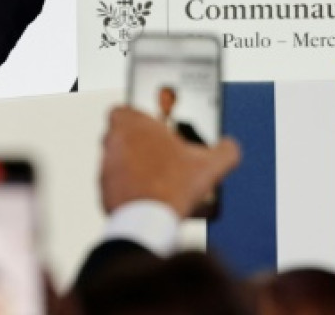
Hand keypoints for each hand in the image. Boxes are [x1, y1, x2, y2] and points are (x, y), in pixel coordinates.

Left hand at [99, 106, 240, 218]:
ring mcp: (107, 169)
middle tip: (161, 156)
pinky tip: (150, 198)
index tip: (154, 130)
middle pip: (122, 136)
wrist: (149, 223)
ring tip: (159, 181)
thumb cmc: (173, 187)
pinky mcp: (104, 192)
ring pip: (119, 161)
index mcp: (134, 126)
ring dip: (134, 167)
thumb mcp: (210, 165)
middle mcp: (115, 144)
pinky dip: (129, 190)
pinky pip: (116, 186)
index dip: (137, 119)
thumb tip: (231, 148)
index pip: (123, 111)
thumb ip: (226, 150)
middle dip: (139, 144)